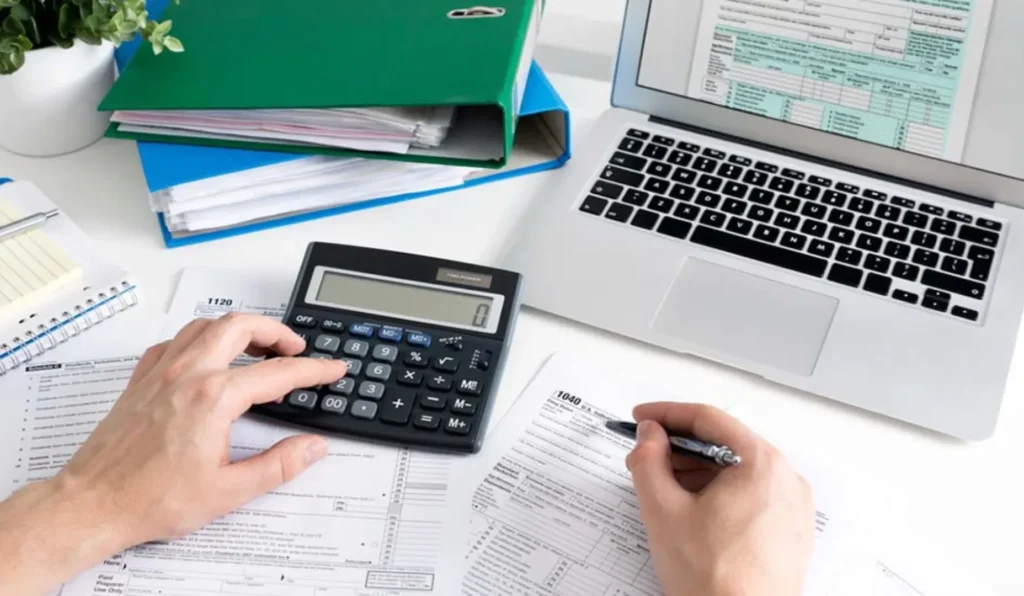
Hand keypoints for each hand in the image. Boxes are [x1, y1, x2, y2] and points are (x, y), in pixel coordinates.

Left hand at [0, 313, 346, 594]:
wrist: (93, 504)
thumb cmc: (150, 498)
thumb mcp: (229, 491)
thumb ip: (279, 465)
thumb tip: (312, 447)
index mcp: (214, 398)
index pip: (278, 372)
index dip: (313, 369)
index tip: (331, 368)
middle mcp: (188, 375)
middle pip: (240, 326)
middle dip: (275, 330)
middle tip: (295, 347)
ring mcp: (161, 372)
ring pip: (205, 325)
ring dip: (237, 328)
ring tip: (257, 346)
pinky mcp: (141, 380)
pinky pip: (173, 342)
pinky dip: (198, 339)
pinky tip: (205, 357)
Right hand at [626, 403, 814, 595]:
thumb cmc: (714, 579)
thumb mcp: (664, 511)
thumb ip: (649, 461)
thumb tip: (649, 435)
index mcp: (761, 463)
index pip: (708, 419)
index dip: (667, 414)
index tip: (642, 419)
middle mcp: (785, 479)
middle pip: (725, 444)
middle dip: (679, 447)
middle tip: (644, 455)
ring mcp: (792, 507)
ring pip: (737, 471)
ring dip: (697, 472)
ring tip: (661, 486)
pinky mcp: (789, 531)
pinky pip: (751, 496)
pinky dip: (718, 493)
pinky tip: (690, 509)